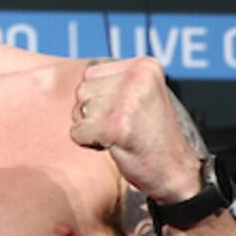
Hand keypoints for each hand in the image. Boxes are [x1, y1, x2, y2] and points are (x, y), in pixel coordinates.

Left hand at [71, 58, 204, 202]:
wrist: (175, 170)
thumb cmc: (152, 135)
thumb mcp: (139, 94)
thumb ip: (111, 80)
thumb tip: (60, 75)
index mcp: (145, 66)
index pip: (91, 73)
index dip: (99, 97)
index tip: (125, 111)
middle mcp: (137, 77)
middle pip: (82, 90)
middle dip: (93, 112)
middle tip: (122, 125)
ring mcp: (128, 101)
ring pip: (78, 110)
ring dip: (91, 127)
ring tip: (120, 133)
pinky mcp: (117, 125)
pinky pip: (78, 132)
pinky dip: (89, 143)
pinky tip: (114, 144)